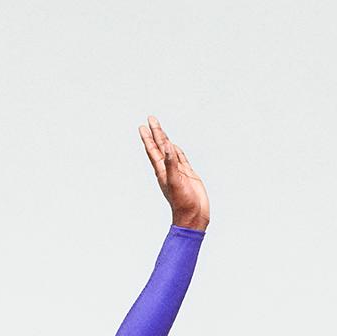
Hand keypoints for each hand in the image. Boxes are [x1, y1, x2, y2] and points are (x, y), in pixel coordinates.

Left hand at [141, 117, 210, 231]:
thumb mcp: (174, 181)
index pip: (153, 150)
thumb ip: (171, 164)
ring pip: (170, 151)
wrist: (193, 216)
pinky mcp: (188, 174)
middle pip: (160, 146)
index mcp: (162, 170)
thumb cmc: (182, 202)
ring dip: (165, 140)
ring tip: (160, 130)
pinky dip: (177, 151)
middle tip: (151, 119)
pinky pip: (181, 159)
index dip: (148, 137)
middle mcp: (168, 169)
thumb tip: (168, 147)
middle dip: (156, 133)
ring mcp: (178, 171)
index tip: (143, 125)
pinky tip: (175, 146)